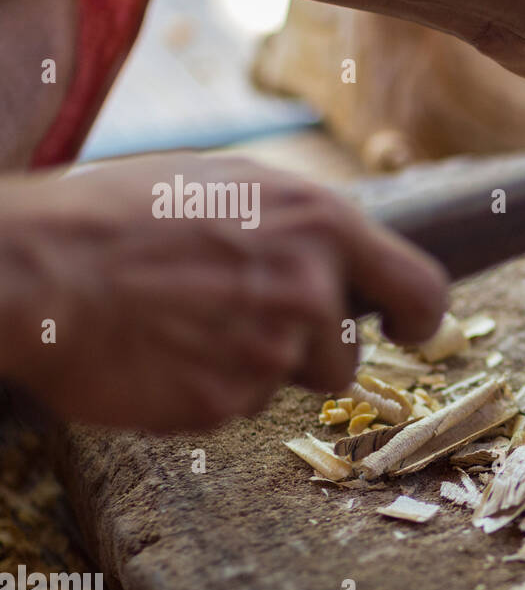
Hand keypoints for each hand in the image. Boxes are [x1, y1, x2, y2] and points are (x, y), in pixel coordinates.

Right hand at [0, 155, 446, 430]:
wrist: (36, 264)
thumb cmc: (120, 213)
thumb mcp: (229, 184)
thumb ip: (300, 224)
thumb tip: (340, 254)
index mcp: (321, 223)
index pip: (421, 288)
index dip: (418, 317)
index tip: (406, 327)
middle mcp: (311, 289)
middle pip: (346, 354)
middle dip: (308, 350)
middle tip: (239, 320)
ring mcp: (271, 351)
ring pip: (288, 382)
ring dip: (254, 368)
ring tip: (189, 326)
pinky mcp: (227, 401)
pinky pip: (234, 405)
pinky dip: (204, 388)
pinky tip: (161, 351)